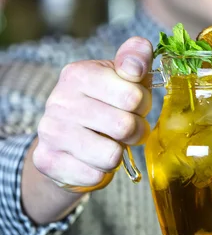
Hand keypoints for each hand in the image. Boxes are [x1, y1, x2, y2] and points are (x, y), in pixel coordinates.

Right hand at [32, 37, 152, 191]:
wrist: (68, 138)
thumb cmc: (106, 102)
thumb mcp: (123, 75)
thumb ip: (136, 57)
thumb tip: (136, 65)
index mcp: (79, 73)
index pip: (133, 96)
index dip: (142, 105)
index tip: (134, 103)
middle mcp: (59, 100)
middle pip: (125, 127)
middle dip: (135, 131)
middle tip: (126, 128)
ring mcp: (50, 131)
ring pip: (111, 156)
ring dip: (118, 154)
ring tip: (109, 143)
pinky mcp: (46, 161)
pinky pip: (94, 176)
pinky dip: (101, 172)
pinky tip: (92, 159)